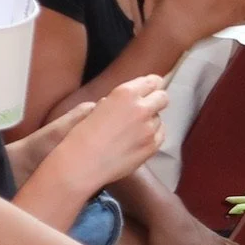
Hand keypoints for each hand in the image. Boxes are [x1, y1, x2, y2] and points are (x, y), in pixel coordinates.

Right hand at [49, 77, 167, 192]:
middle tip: (145, 107)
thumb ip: (116, 101)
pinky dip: (152, 134)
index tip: (150, 88)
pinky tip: (137, 140)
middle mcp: (141, 108)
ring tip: (132, 130)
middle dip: (155, 100)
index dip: (151, 85)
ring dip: (150, 120)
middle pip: (162, 97)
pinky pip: (160, 134)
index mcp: (125, 93)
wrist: (82, 163)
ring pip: (159, 118)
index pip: (152, 82)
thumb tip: (125, 102)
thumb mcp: (96, 107)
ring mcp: (149, 128)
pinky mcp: (152, 146)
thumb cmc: (81, 135)